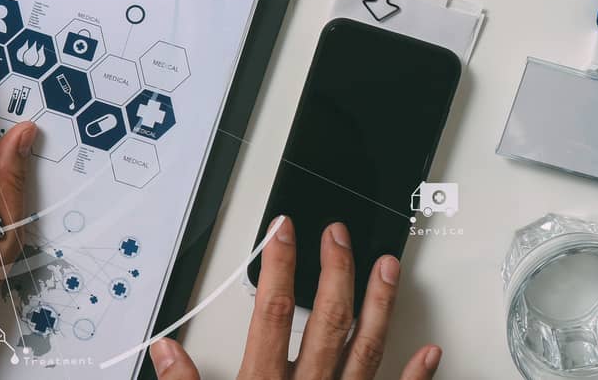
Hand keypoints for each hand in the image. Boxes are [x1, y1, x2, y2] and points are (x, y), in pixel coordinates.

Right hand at [151, 218, 441, 379]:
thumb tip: (167, 352)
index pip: (273, 314)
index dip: (280, 266)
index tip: (285, 231)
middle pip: (327, 321)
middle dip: (335, 270)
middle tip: (339, 234)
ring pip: (366, 350)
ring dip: (379, 305)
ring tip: (388, 266)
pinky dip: (415, 376)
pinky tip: (430, 351)